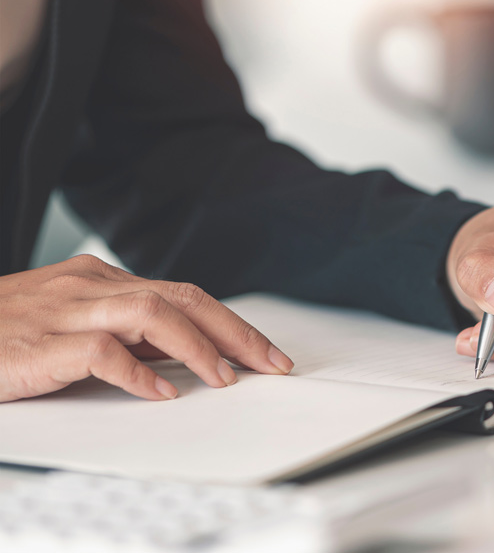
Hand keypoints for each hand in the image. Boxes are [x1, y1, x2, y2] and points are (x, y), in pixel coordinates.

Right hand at [0, 256, 292, 401]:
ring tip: (226, 379)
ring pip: (154, 312)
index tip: (266, 353)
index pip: (183, 293)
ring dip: (199, 347)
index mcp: (97, 279)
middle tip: (272, 364)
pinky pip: (103, 351)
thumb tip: (186, 353)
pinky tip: (162, 394)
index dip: (231, 323)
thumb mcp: (67, 325)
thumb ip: (122, 332)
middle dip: (236, 331)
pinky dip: (139, 373)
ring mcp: (64, 311)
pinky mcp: (40, 342)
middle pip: (182, 297)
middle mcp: (88, 286)